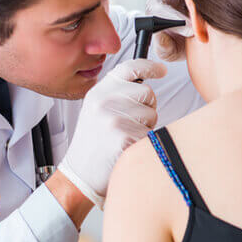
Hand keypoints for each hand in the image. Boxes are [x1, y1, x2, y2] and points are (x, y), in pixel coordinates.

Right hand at [57, 59, 166, 208]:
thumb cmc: (92, 145)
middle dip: (147, 108)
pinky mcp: (122, 136)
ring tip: (125, 137)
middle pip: (147, 92)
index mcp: (98, 92)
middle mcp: (103, 101)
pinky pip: (150, 133)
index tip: (161, 70)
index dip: (149, 66)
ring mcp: (112, 118)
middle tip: (130, 123)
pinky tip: (126, 148)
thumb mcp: (96, 110)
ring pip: (152, 114)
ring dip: (146, 127)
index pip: (128, 68)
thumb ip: (116, 94)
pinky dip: (143, 142)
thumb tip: (146, 82)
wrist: (80, 175)